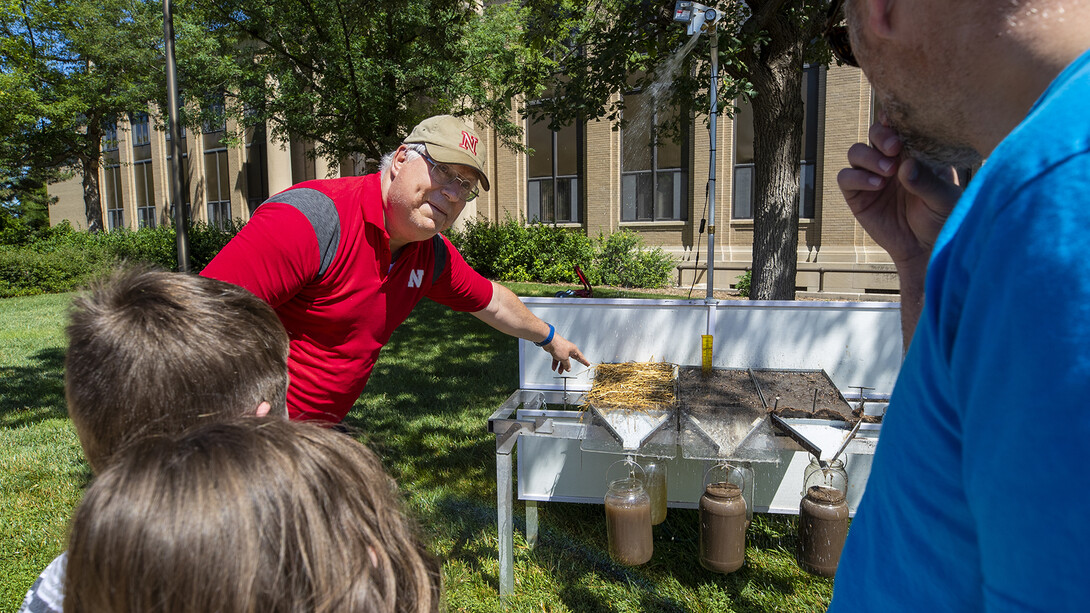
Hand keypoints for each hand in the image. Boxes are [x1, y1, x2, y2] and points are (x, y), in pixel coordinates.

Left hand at [542, 333, 589, 373]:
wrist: (549, 341)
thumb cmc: (558, 346)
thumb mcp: (564, 358)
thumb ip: (567, 364)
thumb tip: (568, 369)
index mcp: (573, 349)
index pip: (581, 357)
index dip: (584, 361)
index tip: (587, 364)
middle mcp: (568, 349)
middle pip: (570, 359)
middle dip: (569, 365)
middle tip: (571, 369)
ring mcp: (562, 350)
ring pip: (562, 360)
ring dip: (561, 366)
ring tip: (560, 371)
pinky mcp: (556, 351)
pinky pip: (557, 359)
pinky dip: (556, 363)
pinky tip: (554, 367)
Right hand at [837, 121, 961, 265]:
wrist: (925, 248)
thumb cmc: (941, 219)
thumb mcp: (943, 199)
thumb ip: (928, 181)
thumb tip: (906, 165)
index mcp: (914, 152)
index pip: (900, 127)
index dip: (894, 118)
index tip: (897, 121)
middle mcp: (890, 160)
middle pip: (874, 133)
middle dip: (881, 135)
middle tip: (894, 148)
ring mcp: (872, 176)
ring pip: (856, 152)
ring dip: (869, 157)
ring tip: (887, 173)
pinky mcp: (857, 195)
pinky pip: (846, 177)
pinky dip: (858, 177)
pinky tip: (877, 185)